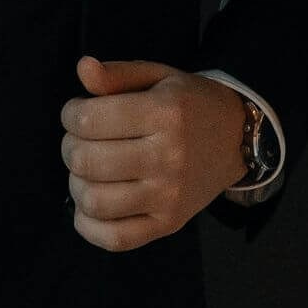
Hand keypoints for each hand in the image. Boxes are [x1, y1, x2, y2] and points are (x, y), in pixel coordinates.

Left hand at [60, 56, 245, 250]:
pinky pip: (115, 238)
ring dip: (76, 184)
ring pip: (94, 201)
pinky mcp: (169, 224)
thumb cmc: (190, 105)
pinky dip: (89, 225)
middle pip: (86, 160)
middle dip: (70, 147)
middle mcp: (168, 157)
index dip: (70, 114)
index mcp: (165, 113)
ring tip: (87, 171)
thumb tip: (83, 68)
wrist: (237, 140)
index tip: (78, 113)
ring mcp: (169, 196)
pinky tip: (89, 205)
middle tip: (81, 141)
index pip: (88, 120)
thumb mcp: (159, 77)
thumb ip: (118, 74)